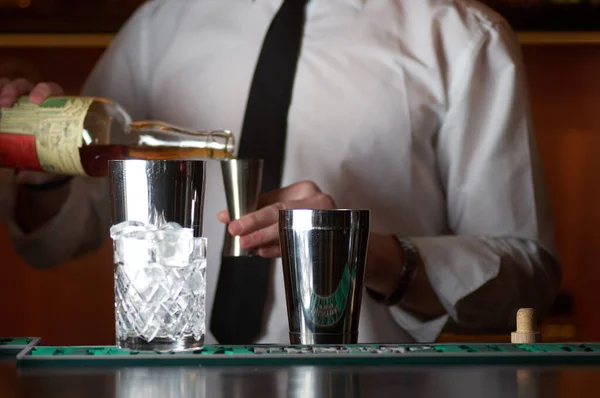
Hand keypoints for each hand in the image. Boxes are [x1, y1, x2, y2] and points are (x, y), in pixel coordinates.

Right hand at [0, 78, 65, 184]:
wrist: (44, 159)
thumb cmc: (54, 157)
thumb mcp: (51, 165)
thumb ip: (39, 172)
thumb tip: (21, 178)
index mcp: (55, 106)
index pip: (51, 90)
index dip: (43, 90)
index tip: (35, 100)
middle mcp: (36, 99)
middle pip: (25, 85)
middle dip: (13, 90)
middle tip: (5, 104)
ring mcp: (19, 100)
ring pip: (7, 85)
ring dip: (1, 90)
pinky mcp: (7, 106)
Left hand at [217, 181, 336, 257]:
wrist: (341, 224)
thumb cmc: (309, 211)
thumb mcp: (288, 202)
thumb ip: (261, 207)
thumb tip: (228, 216)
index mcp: (305, 190)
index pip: (274, 201)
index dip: (250, 213)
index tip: (231, 219)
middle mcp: (316, 202)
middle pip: (281, 214)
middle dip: (255, 224)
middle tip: (236, 232)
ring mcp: (322, 220)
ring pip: (288, 230)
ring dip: (264, 238)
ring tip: (247, 244)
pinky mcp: (326, 237)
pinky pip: (296, 244)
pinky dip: (277, 249)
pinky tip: (263, 251)